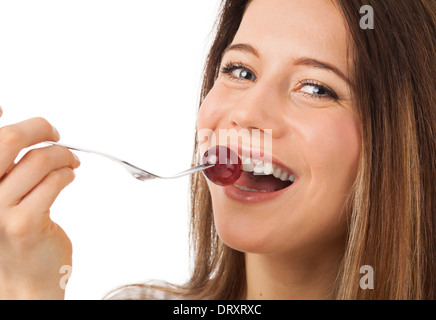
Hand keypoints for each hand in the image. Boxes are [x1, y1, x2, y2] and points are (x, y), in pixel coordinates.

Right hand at [0, 114, 79, 298]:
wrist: (21, 283)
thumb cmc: (13, 236)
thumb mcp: (1, 199)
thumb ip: (8, 167)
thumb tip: (17, 124)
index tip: (10, 110)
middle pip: (7, 139)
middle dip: (38, 128)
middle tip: (54, 133)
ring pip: (39, 160)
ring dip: (63, 156)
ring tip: (70, 162)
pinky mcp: (24, 223)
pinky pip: (54, 182)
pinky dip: (67, 174)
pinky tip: (69, 177)